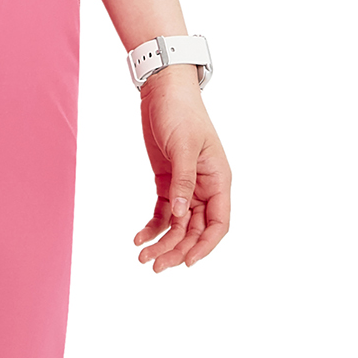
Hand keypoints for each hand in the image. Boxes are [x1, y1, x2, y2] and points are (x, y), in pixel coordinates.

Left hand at [134, 66, 231, 272]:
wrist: (163, 91)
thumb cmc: (181, 113)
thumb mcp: (184, 147)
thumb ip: (184, 181)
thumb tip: (180, 215)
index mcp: (219, 179)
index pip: (218, 223)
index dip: (205, 246)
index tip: (186, 262)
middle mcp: (205, 187)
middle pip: (194, 230)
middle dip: (176, 249)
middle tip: (154, 265)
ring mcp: (186, 186)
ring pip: (177, 225)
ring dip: (162, 243)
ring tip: (142, 257)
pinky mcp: (167, 182)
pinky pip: (162, 213)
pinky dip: (152, 227)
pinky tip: (138, 238)